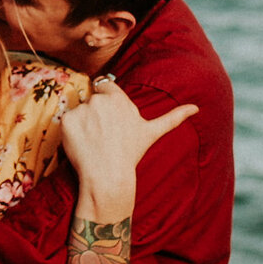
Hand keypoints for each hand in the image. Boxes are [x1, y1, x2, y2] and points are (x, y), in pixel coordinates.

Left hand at [59, 79, 197, 218]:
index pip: (104, 86)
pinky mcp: (67, 121)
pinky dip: (70, 132)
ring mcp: (82, 110)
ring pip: (79, 111)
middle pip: (91, 99)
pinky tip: (82, 145)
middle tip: (102, 136)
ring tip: (94, 142)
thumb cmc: (131, 154)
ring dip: (83, 123)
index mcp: (118, 98)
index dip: (105, 102)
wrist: (108, 177)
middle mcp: (100, 100)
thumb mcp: (152, 132)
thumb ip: (173, 117)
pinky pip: (65, 121)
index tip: (109, 121)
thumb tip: (196, 108)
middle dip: (94, 115)